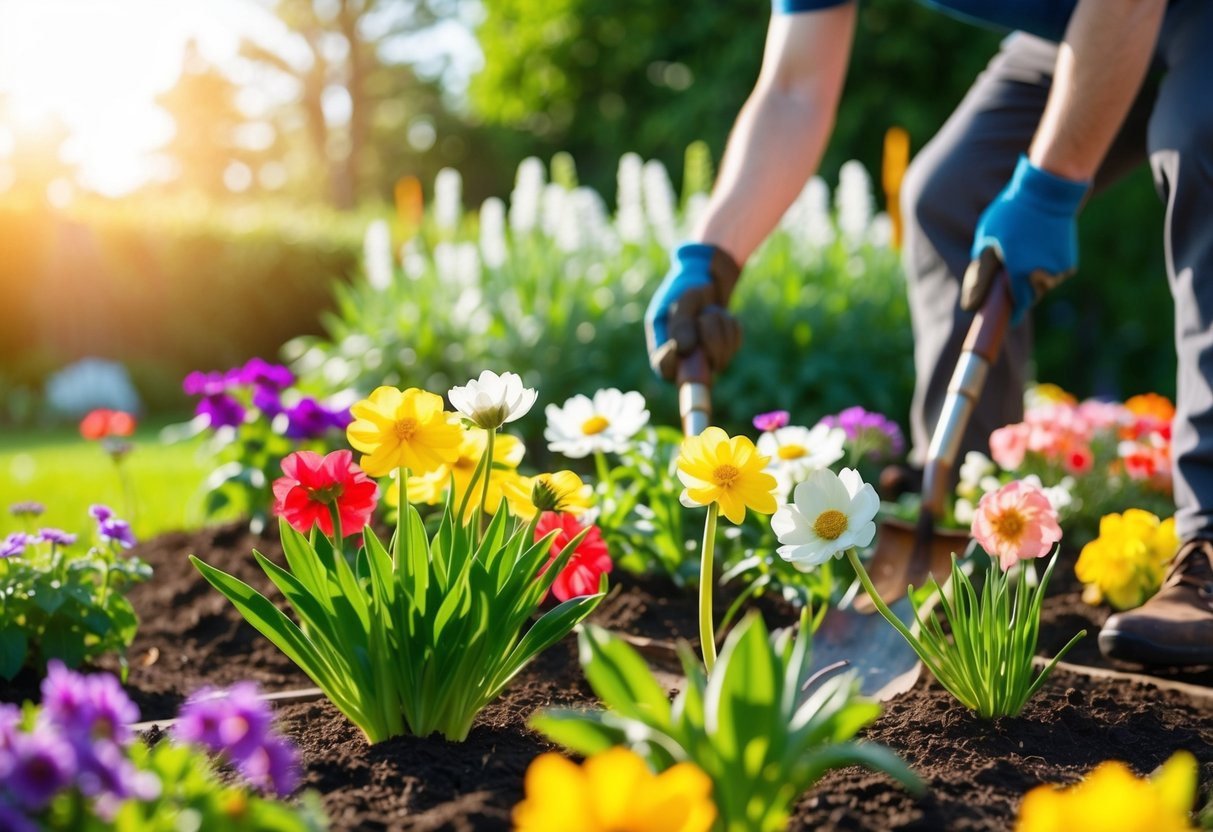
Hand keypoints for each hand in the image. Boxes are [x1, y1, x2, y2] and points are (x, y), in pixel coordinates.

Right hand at [644, 243, 742, 379]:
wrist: (703, 279)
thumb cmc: (685, 289)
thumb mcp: (680, 301)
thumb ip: (681, 324)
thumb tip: (684, 350)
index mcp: (663, 348)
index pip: (664, 368)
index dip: (672, 362)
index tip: (679, 346)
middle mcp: (684, 359)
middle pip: (699, 368)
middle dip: (707, 337)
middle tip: (703, 316)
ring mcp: (706, 358)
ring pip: (722, 356)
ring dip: (719, 326)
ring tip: (710, 311)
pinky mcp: (726, 350)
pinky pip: (734, 343)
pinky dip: (729, 324)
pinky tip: (720, 314)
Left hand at [962, 155, 1088, 324]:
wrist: (1048, 192)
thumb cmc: (1011, 215)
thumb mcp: (986, 243)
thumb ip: (980, 277)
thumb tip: (970, 306)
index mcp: (1022, 274)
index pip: (1016, 309)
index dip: (1009, 316)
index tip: (1002, 321)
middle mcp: (1044, 276)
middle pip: (1027, 297)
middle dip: (1016, 289)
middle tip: (1007, 267)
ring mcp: (1060, 270)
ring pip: (1039, 285)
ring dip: (1029, 276)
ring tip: (1023, 249)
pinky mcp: (1069, 263)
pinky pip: (1052, 274)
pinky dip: (1043, 267)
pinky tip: (1038, 246)